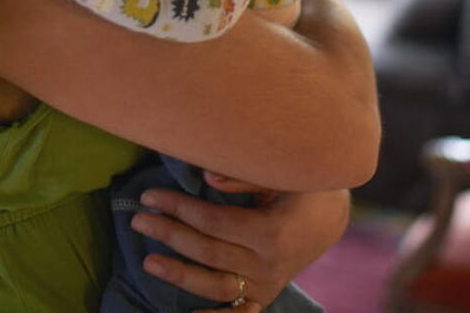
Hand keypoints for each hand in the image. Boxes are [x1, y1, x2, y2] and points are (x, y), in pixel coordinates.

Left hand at [129, 184, 350, 311]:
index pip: (213, 222)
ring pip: (217, 287)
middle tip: (138, 219)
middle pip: (209, 252)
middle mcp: (269, 264)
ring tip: (149, 261)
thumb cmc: (301, 188)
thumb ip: (243, 177)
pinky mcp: (265, 295)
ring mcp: (267, 284)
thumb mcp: (279, 175)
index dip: (179, 208)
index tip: (150, 196)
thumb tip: (205, 178)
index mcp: (271, 231)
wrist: (330, 218)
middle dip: (170, 234)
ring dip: (180, 275)